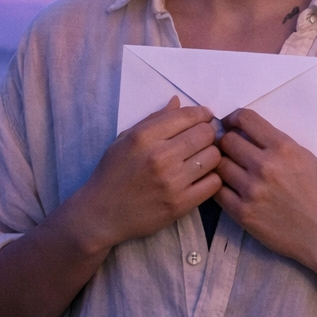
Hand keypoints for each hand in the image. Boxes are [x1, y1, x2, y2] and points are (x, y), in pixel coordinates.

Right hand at [63, 97, 222, 253]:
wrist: (102, 214)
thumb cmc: (112, 173)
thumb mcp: (124, 139)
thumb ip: (152, 120)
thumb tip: (177, 102)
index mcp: (144, 137)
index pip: (188, 116)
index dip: (202, 114)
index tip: (204, 118)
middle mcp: (160, 157)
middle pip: (206, 134)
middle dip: (208, 133)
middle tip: (202, 139)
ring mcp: (172, 182)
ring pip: (214, 157)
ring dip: (211, 155)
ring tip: (200, 158)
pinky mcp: (181, 204)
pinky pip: (213, 183)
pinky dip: (211, 177)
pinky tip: (200, 177)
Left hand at [213, 107, 316, 272]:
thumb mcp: (306, 158)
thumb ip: (278, 144)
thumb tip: (249, 133)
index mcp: (283, 148)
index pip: (246, 118)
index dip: (233, 117)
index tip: (231, 124)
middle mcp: (265, 166)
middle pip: (227, 140)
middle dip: (226, 141)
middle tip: (228, 148)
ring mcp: (252, 190)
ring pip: (219, 164)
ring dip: (221, 164)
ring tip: (229, 168)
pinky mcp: (243, 212)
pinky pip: (217, 191)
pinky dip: (220, 186)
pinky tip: (228, 186)